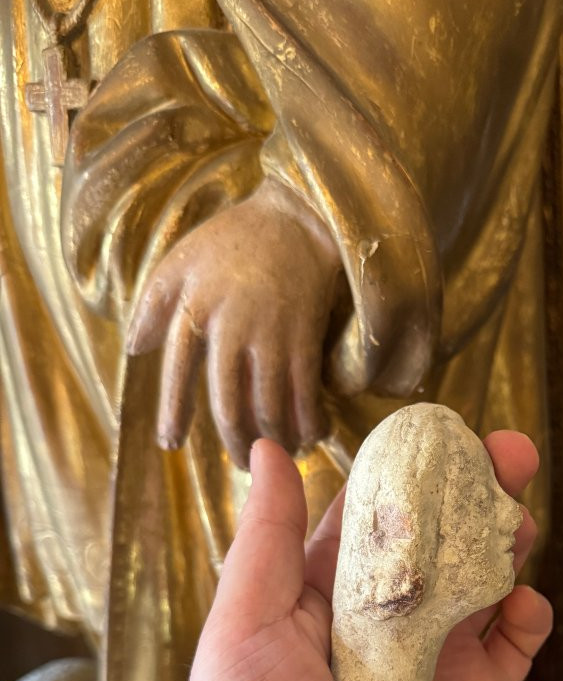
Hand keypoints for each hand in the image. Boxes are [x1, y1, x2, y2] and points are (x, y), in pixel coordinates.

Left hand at [127, 179, 342, 467]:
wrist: (295, 218)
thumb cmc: (231, 240)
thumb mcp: (179, 261)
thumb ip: (152, 304)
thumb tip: (135, 348)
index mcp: (194, 309)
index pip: (178, 373)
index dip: (175, 412)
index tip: (171, 444)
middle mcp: (231, 328)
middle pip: (228, 403)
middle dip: (233, 441)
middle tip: (238, 463)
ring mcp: (271, 335)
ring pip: (267, 405)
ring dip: (271, 438)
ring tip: (274, 455)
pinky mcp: (305, 337)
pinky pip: (305, 392)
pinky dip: (308, 420)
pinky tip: (310, 436)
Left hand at [133, 434, 551, 680]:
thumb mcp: (244, 635)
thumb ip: (269, 543)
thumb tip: (271, 449)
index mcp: (314, 602)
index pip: (367, 515)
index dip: (407, 470)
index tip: (446, 431)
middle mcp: (376, 628)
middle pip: (436, 542)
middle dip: (474, 495)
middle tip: (514, 453)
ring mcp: (430, 670)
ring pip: (480, 586)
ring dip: (505, 545)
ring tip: (523, 517)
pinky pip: (512, 651)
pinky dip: (527, 620)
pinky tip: (525, 605)